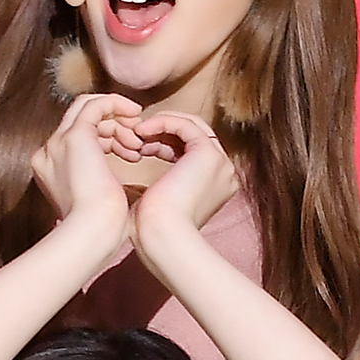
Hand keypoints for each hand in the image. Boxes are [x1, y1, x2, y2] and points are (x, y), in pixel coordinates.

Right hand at [31, 94, 140, 249]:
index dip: (106, 141)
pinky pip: (96, 104)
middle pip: (80, 123)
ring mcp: (58, 143)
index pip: (77, 141)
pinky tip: (135, 114)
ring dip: (118, 121)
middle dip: (112, 128)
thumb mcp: (96, 203)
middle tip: (137, 143)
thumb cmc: (99, 229)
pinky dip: (116, 104)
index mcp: (51, 170)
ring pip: (88, 110)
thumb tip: (110, 184)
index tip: (131, 152)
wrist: (92, 232)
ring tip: (140, 142)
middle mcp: (49, 153)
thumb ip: (96, 186)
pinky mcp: (74, 137)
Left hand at [129, 110, 238, 264]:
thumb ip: (164, 186)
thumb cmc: (155, 231)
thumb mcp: (161, 202)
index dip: (166, 144)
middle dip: (165, 132)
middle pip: (194, 136)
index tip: (140, 148)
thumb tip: (148, 177)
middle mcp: (223, 172)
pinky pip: (185, 124)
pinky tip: (142, 130)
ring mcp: (219, 162)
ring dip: (162, 125)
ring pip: (191, 126)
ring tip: (137, 132)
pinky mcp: (209, 154)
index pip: (193, 151)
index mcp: (215, 185)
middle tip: (138, 136)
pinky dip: (163, 122)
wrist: (165, 238)